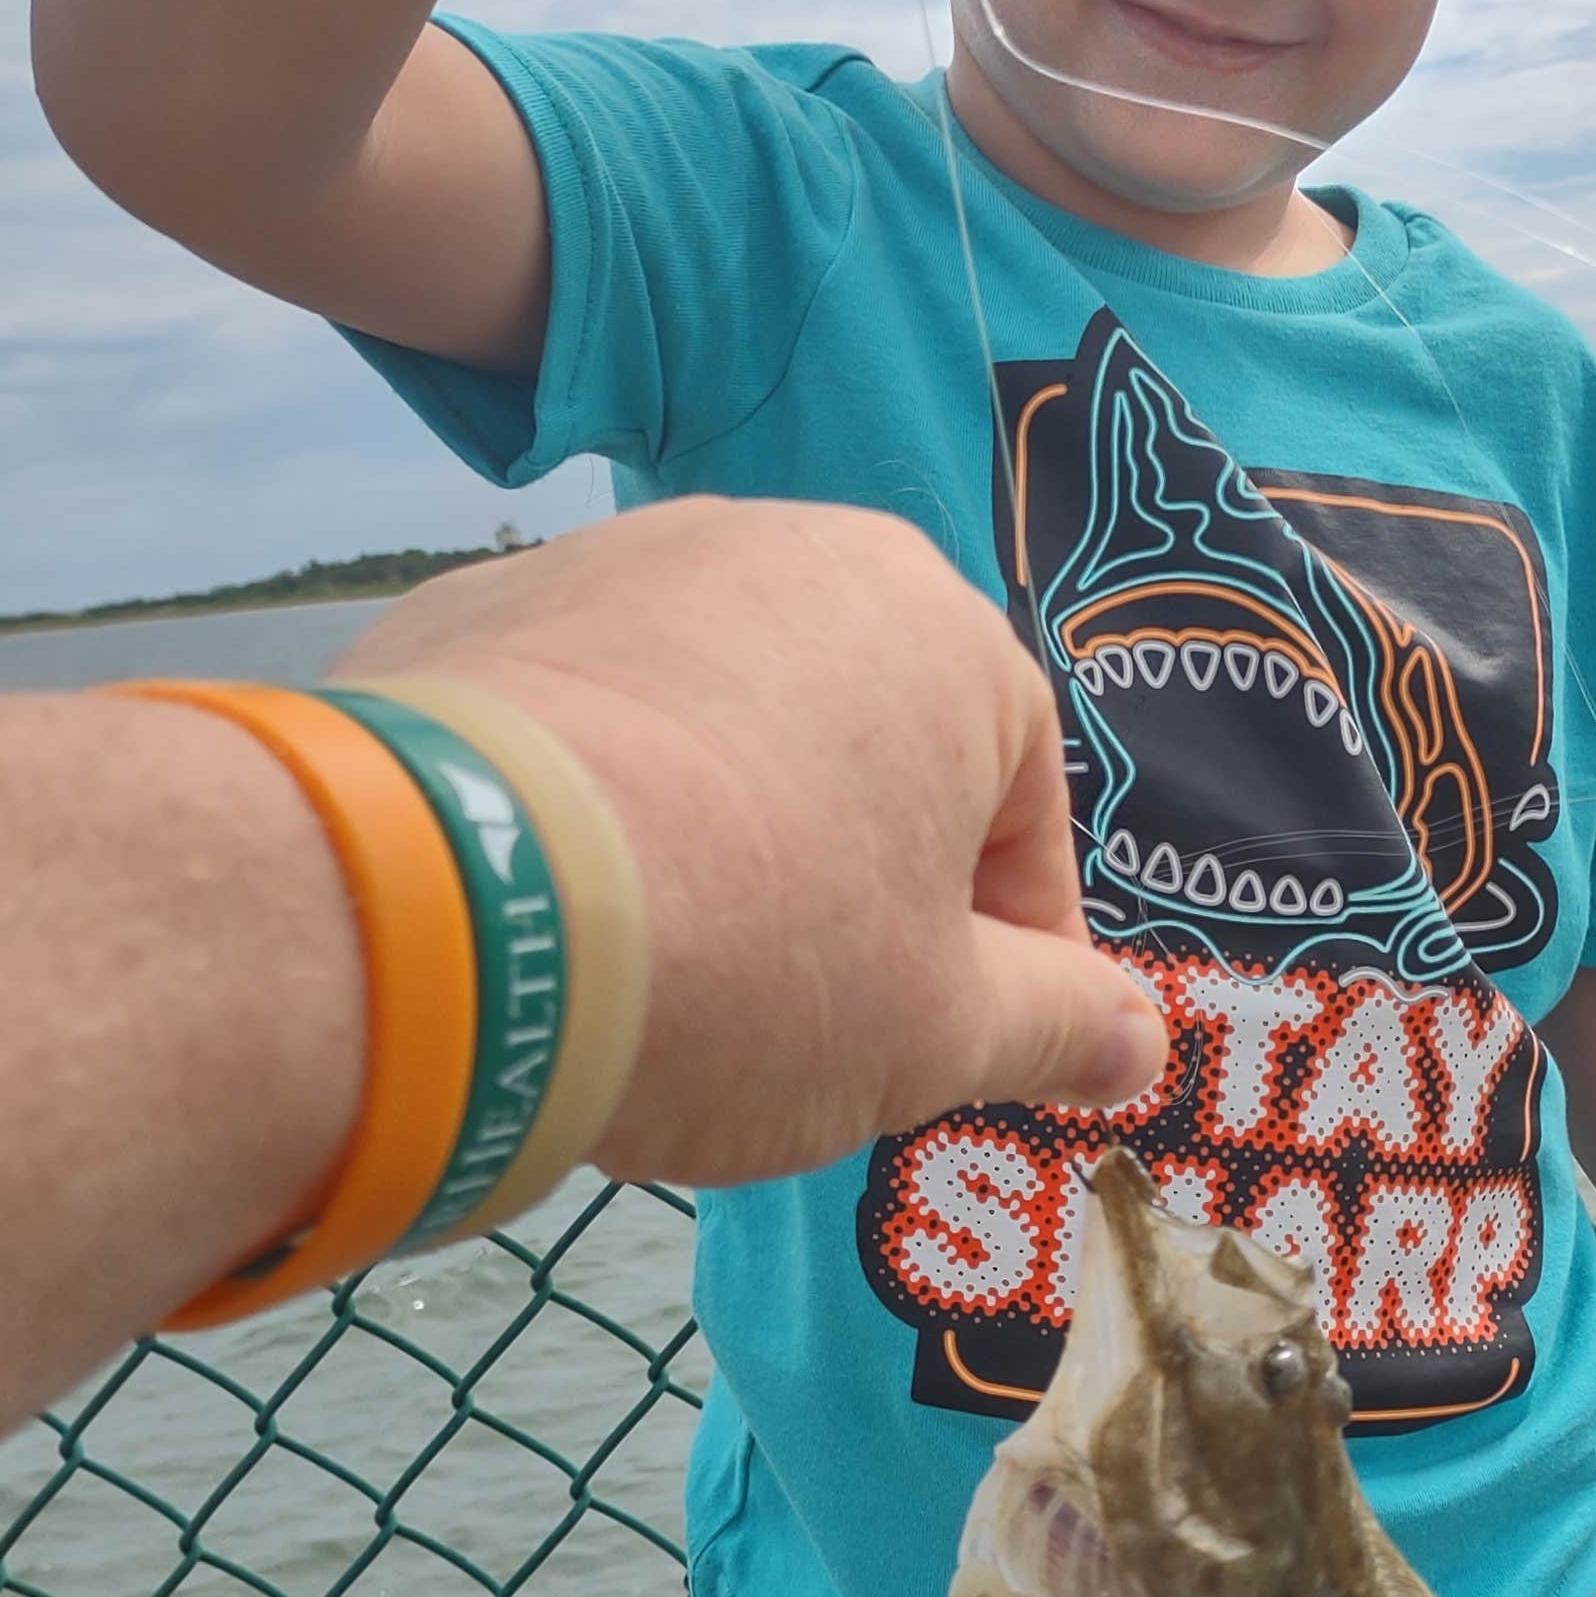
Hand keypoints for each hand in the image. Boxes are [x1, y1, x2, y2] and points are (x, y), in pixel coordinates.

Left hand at [339, 498, 1167, 1179]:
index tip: (960, 1044)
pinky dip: (595, 805)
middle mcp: (793, 552)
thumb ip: (1056, 1026)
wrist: (457, 912)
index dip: (1007, 949)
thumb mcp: (937, 1032)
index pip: (1021, 809)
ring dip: (730, 833)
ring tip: (677, 967)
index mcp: (942, 634)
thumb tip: (1139, 1043)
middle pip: (869, 747)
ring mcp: (624, 561)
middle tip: (815, 1013)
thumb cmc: (751, 961)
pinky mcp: (484, 605)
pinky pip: (585, 718)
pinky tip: (564, 916)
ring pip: (723, 723)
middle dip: (859, 877)